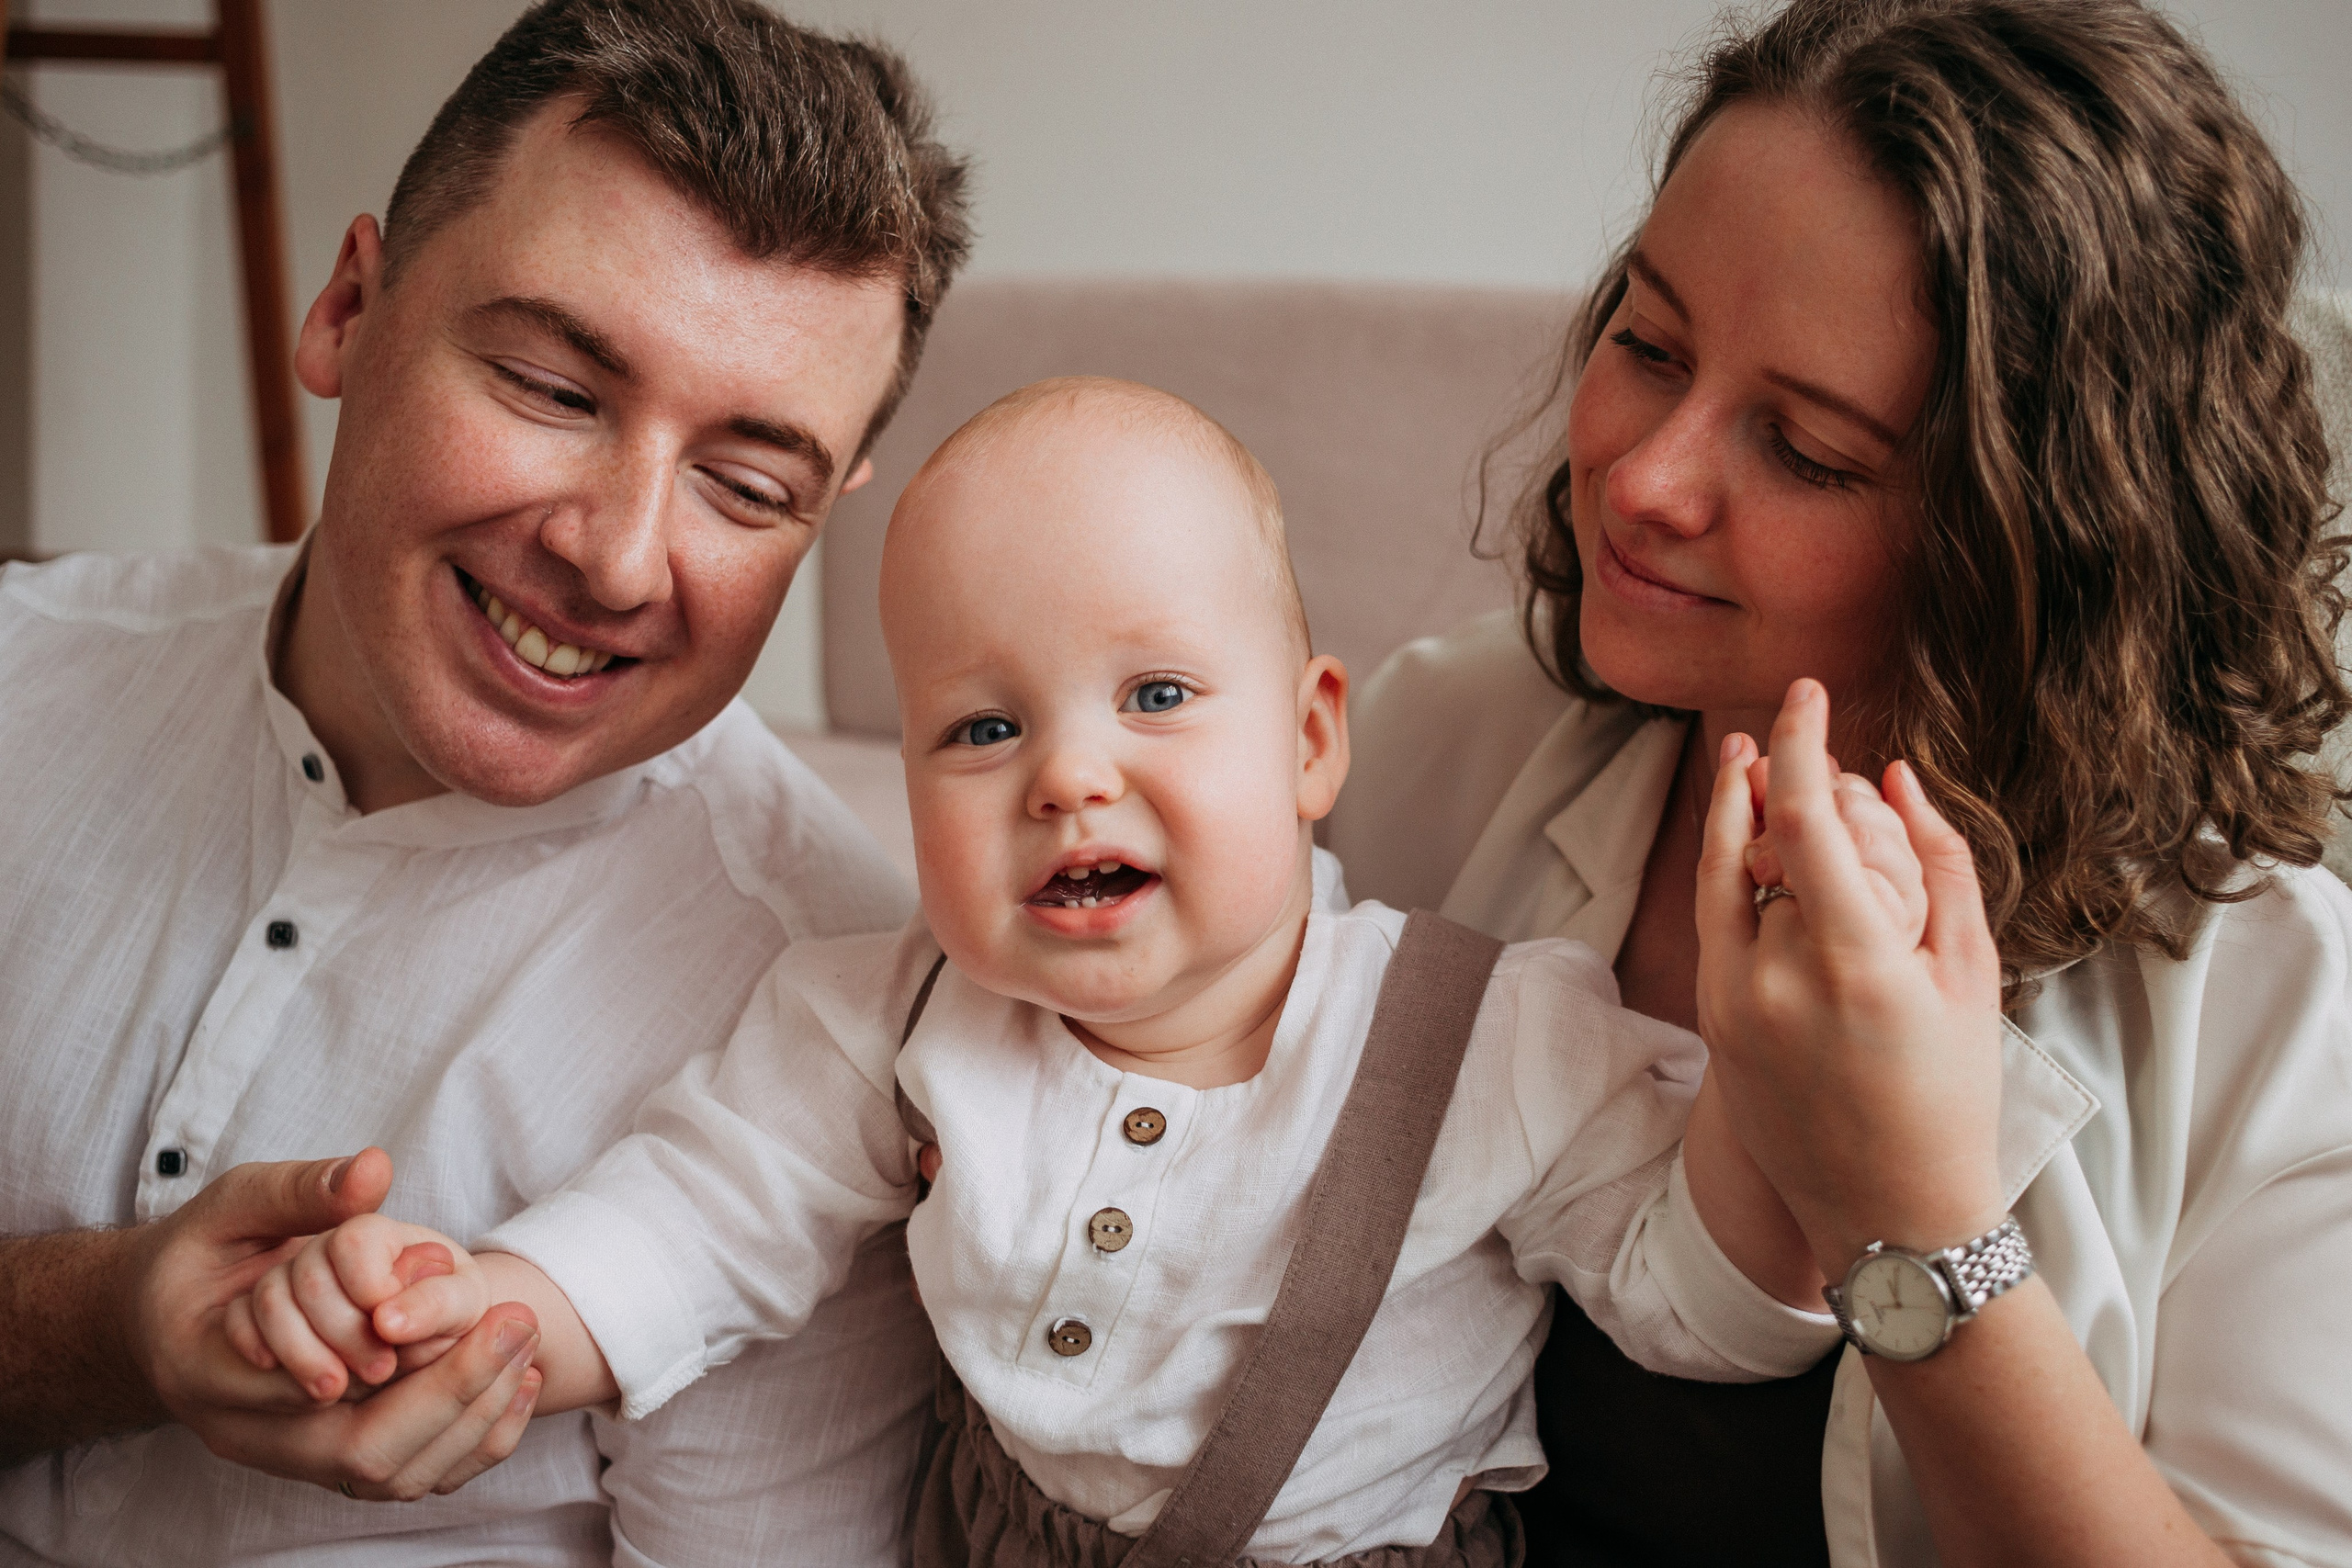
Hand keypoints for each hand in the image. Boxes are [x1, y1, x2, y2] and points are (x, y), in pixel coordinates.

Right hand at [130, 1148, 541, 1497]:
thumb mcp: (235, 1205)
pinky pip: (404, 1475)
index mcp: (201, 1371)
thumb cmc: (196, 1255)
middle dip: (452, 1394)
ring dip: (469, 1417)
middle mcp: (241, 1433)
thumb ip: (299, 1191)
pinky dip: (467, 1438)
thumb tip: (372, 1170)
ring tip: (524, 1346)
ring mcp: (280, 1456)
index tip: (484, 1310)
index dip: (407, 1359)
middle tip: (519, 1324)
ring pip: (388, 1475)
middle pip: (363, 1454)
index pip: (318, 1390)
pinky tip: (515, 1382)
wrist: (165, 1314)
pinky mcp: (317, 1458)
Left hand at [1695, 680, 2006, 1277]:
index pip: (1803, 819)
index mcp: (1855, 964)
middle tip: (1817, 760)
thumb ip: (1938, 860)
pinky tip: (1744, 836)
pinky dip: (1724, 867)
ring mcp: (1730, 1004)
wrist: (1887, 1214)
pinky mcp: (1707, 1023)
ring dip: (1737, 810)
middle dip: (1794, 786)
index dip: (1800, 742)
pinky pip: (1708, 919)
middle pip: (1768, 837)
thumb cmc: (1951, 1092)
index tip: (1806, 691)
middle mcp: (1777, 980)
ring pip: (1721, 873)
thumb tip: (1896, 773)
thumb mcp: (1971, 971)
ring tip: (1749, 761)